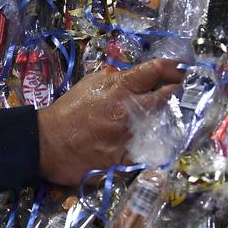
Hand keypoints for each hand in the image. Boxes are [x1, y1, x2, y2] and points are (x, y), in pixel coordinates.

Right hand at [36, 59, 183, 185]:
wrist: (47, 142)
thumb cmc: (68, 110)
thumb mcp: (91, 84)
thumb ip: (116, 80)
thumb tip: (137, 79)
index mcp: (119, 88)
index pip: (155, 71)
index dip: (173, 68)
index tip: (180, 69)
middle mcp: (128, 110)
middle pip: (166, 98)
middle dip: (174, 93)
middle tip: (175, 92)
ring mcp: (128, 136)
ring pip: (161, 127)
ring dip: (163, 122)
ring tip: (160, 119)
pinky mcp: (124, 160)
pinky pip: (147, 153)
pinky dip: (150, 149)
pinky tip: (149, 145)